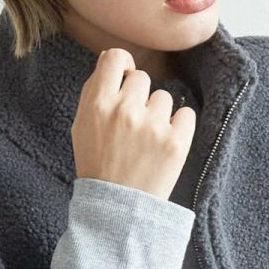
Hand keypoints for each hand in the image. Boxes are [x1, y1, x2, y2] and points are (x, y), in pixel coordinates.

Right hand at [71, 47, 196, 200]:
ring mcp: (153, 126)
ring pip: (164, 97)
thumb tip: (112, 59)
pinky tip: (166, 143)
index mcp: (99, 103)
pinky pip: (186, 114)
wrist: (117, 210)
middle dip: (138, 97)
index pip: (116, 58)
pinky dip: (180, 126)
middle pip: (141, 78)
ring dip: (158, 114)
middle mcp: (126, 110)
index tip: (125, 79)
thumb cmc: (98, 167)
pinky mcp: (176, 142)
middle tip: (133, 126)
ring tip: (147, 142)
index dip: (122, 66)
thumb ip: (94, 91)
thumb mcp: (82, 127)